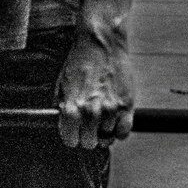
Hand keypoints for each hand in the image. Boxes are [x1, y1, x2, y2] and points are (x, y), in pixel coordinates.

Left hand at [55, 27, 135, 149]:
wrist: (101, 45)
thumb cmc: (80, 63)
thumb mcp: (61, 85)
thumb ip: (62, 109)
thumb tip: (63, 126)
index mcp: (71, 109)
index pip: (70, 140)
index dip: (72, 136)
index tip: (74, 131)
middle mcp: (90, 112)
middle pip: (89, 143)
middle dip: (88, 135)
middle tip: (89, 124)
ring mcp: (110, 110)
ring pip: (107, 138)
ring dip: (104, 130)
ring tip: (102, 114)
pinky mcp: (127, 106)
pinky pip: (124, 132)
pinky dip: (119, 130)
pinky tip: (115, 120)